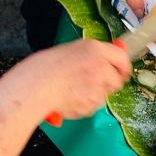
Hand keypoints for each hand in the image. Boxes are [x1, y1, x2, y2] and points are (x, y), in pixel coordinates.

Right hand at [0, 40, 131, 120]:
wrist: (33, 87)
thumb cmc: (45, 67)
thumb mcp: (72, 49)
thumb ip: (95, 53)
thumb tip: (117, 50)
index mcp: (94, 48)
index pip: (122, 57)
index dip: (122, 66)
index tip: (119, 70)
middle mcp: (101, 66)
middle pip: (117, 79)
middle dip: (107, 83)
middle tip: (89, 82)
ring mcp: (98, 86)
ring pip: (105, 94)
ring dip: (94, 94)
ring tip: (73, 90)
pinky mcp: (92, 103)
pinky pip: (94, 106)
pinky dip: (85, 105)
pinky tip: (70, 98)